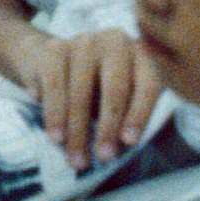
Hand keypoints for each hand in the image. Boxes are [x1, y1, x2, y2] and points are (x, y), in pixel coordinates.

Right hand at [17, 27, 161, 166]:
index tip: (129, 142)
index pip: (147, 84)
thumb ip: (130, 113)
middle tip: (104, 156)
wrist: (51, 59)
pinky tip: (56, 136)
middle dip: (108, 126)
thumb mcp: (123, 96)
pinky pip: (54, 85)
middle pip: (115, 88)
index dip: (139, 114)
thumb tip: (127, 145)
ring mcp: (84, 42)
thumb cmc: (97, 86)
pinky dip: (54, 114)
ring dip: (78, 129)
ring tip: (77, 158)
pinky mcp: (54, 47)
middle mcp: (116, 42)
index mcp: (142, 54)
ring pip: (81, 90)